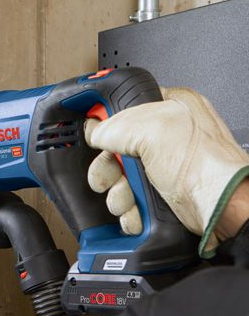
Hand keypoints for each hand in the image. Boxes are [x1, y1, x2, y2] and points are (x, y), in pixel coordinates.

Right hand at [85, 87, 248, 256]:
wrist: (220, 210)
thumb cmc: (207, 167)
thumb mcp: (153, 130)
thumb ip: (116, 125)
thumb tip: (95, 131)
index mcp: (170, 107)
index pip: (124, 105)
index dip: (105, 119)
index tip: (94, 133)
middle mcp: (166, 136)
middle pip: (114, 147)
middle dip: (107, 167)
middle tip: (111, 173)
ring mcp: (163, 166)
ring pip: (119, 177)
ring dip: (117, 193)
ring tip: (129, 197)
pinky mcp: (160, 193)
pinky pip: (129, 198)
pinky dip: (128, 208)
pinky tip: (137, 209)